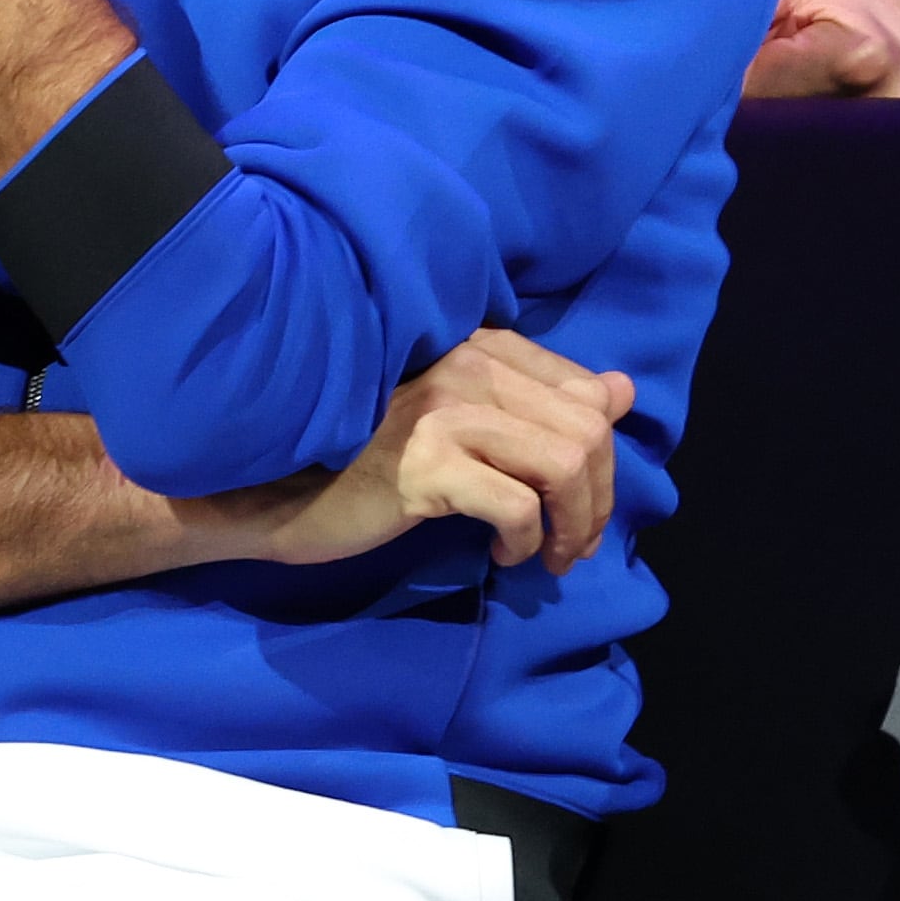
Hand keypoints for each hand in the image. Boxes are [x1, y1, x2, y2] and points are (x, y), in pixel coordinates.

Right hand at [233, 328, 636, 574]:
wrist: (279, 488)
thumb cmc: (369, 453)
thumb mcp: (460, 419)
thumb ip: (537, 400)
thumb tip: (620, 391)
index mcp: (481, 345)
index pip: (585, 392)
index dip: (602, 455)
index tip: (581, 501)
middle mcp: (469, 366)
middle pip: (586, 430)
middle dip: (597, 499)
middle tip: (573, 544)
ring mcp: (446, 413)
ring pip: (562, 465)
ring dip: (572, 524)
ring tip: (549, 555)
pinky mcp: (426, 465)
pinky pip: (516, 505)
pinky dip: (524, 539)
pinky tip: (503, 553)